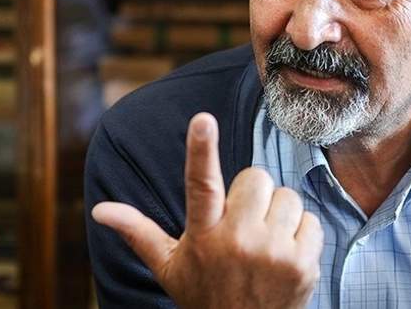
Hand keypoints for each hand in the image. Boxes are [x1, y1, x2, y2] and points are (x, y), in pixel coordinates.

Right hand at [92, 112, 323, 307]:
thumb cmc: (205, 295)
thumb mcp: (168, 267)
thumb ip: (138, 232)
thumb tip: (99, 210)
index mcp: (202, 235)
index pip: (200, 185)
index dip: (200, 149)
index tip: (202, 119)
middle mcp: (237, 241)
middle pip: (257, 177)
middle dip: (252, 195)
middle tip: (244, 223)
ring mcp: (273, 253)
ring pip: (287, 196)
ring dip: (278, 214)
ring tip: (265, 243)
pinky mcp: (303, 264)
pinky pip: (311, 220)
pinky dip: (302, 234)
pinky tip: (287, 256)